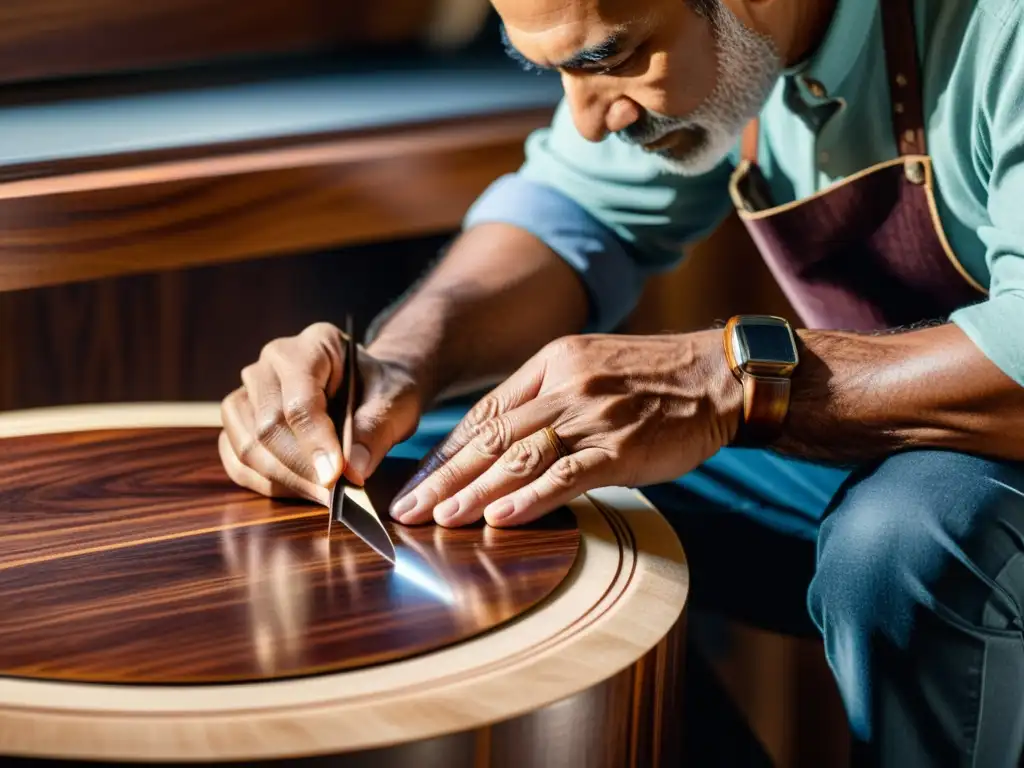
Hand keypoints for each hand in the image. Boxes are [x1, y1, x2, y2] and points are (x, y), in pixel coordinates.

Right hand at [218, 322, 423, 505]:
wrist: (371, 388)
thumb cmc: (382, 389)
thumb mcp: (396, 401)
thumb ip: (376, 431)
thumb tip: (353, 471)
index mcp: (313, 345)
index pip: (300, 400)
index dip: (315, 442)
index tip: (335, 476)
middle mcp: (270, 365)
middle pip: (267, 426)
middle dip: (299, 468)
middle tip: (331, 495)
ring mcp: (249, 392)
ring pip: (246, 446)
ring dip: (282, 479)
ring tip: (320, 494)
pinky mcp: (241, 422)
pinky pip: (237, 460)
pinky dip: (266, 483)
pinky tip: (300, 490)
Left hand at [388, 330, 741, 526]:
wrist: (719, 377)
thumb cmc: (653, 378)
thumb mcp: (591, 366)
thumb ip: (547, 396)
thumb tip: (500, 438)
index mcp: (552, 364)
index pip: (486, 413)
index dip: (447, 450)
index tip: (419, 479)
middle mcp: (565, 387)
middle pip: (492, 437)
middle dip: (443, 476)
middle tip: (406, 508)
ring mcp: (593, 417)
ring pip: (520, 458)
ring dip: (474, 491)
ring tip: (438, 519)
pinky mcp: (622, 448)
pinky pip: (569, 476)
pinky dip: (531, 500)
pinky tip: (500, 519)